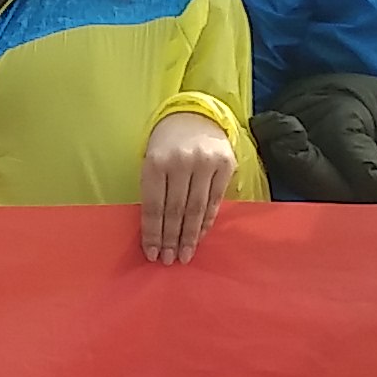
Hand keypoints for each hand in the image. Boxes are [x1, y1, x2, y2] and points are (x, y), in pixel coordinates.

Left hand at [138, 110, 238, 264]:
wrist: (195, 116)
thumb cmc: (166, 144)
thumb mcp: (151, 160)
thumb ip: (153, 190)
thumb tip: (155, 232)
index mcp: (156, 161)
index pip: (155, 206)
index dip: (153, 233)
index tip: (151, 254)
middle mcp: (182, 161)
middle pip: (176, 210)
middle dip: (171, 239)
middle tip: (168, 260)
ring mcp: (206, 163)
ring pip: (197, 209)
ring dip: (190, 236)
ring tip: (184, 255)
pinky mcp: (225, 165)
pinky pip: (215, 201)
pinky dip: (206, 221)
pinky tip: (199, 236)